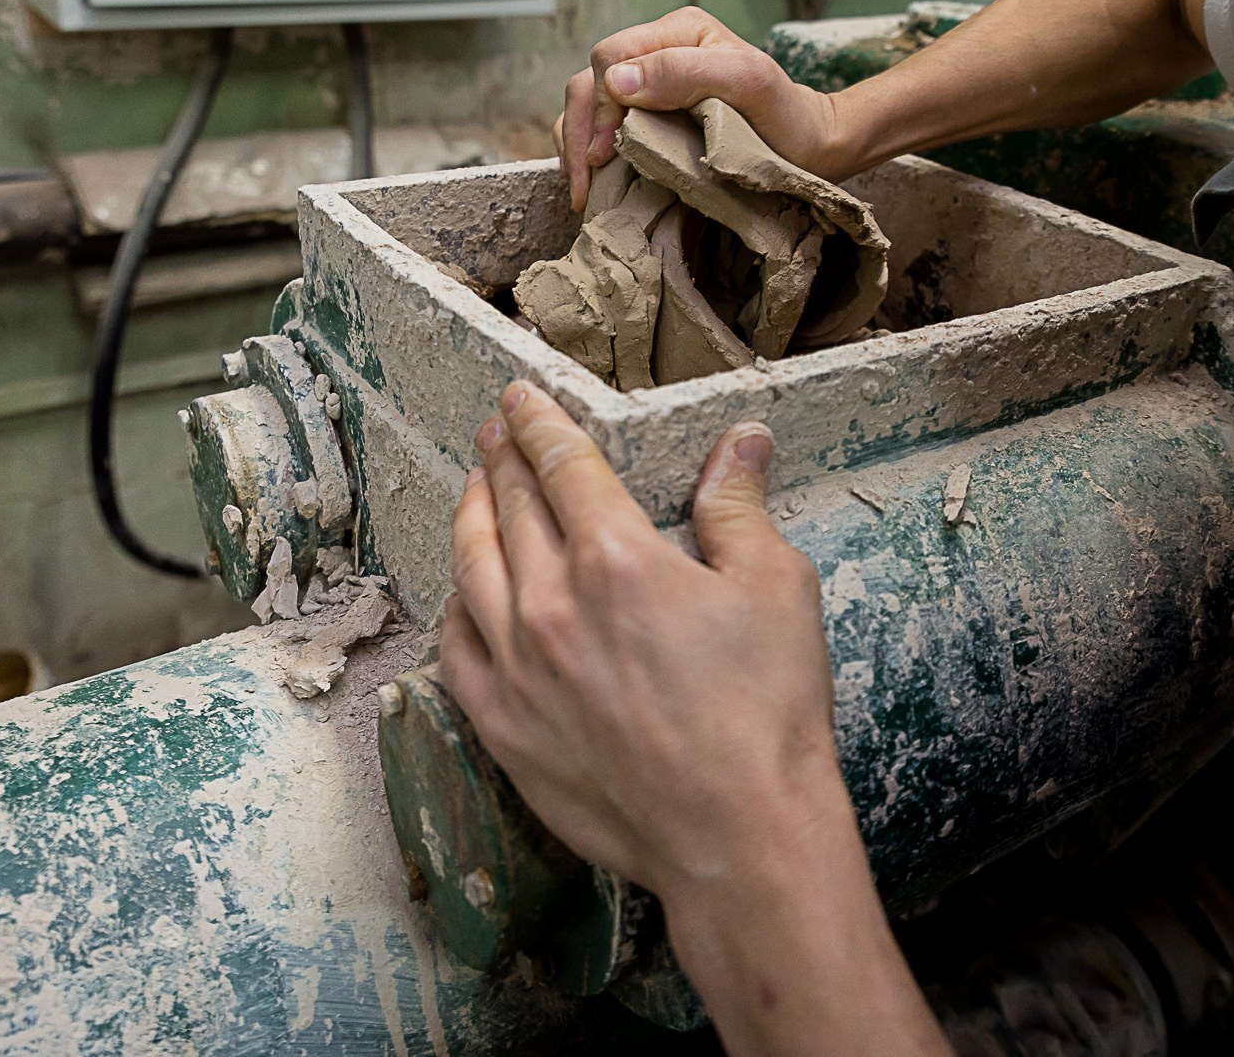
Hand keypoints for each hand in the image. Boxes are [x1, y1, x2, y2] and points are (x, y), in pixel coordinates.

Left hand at [443, 381, 951, 1056]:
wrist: (739, 834)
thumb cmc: (768, 713)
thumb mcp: (777, 588)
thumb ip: (739, 506)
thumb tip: (740, 440)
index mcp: (617, 558)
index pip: (561, 465)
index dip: (537, 423)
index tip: (518, 398)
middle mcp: (551, 604)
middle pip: (508, 508)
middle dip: (500, 458)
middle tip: (494, 430)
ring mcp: (517, 670)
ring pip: (470, 570)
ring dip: (468, 517)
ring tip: (473, 491)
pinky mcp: (504, 728)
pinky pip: (456, 651)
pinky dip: (456, 608)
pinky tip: (463, 595)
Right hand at [553, 7, 849, 210]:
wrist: (809, 148)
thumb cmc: (786, 115)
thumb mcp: (746, 83)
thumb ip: (684, 71)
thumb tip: (615, 80)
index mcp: (677, 31)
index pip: (611, 57)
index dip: (599, 105)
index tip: (605, 153)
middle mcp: (657, 52)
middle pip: (589, 81)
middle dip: (579, 131)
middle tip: (585, 183)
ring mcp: (650, 86)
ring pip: (585, 104)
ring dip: (576, 144)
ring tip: (584, 189)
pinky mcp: (649, 117)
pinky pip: (601, 128)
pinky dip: (589, 153)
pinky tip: (595, 182)